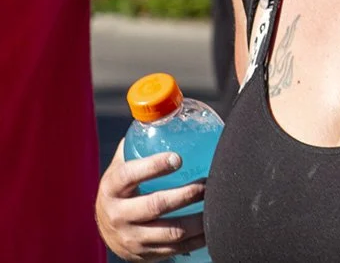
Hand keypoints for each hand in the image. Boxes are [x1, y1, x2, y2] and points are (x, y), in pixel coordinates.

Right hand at [95, 141, 206, 261]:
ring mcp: (130, 238)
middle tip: (208, 183)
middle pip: (155, 206)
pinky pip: (175, 250)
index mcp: (112, 187)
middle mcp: (118, 214)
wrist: (106, 226)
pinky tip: (213, 228)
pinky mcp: (144, 255)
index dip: (153, 166)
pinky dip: (197, 240)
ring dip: (197, 220)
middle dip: (186, 195)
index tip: (178, 158)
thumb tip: (168, 107)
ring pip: (169, 232)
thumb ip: (142, 140)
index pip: (129, 176)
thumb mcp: (123, 163)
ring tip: (217, 205)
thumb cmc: (123, 185)